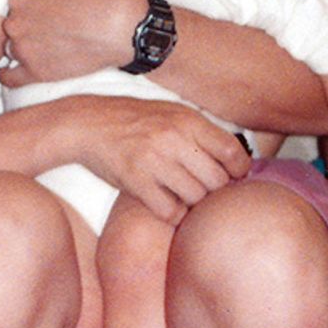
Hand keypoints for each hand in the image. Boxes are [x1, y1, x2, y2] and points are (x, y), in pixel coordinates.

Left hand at [0, 0, 144, 86]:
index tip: (50, 2)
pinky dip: (11, 74)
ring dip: (24, 44)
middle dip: (28, 21)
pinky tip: (16, 69)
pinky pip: (11, 77)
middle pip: (13, 22)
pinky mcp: (37, 73)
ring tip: (47, 41)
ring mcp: (26, 50)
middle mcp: (17, 23)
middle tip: (53, 21)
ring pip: (13, 46)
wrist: (125, 29)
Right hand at [65, 96, 252, 223]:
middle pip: (217, 180)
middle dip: (215, 190)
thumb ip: (201, 132)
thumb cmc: (135, 120)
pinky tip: (166, 204)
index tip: (234, 176)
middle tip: (205, 189)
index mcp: (187, 119)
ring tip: (183, 195)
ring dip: (193, 203)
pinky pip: (169, 211)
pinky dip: (172, 214)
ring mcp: (154, 160)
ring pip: (195, 197)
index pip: (231, 151)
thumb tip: (237, 159)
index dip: (239, 169)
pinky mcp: (135, 181)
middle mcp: (173, 138)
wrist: (89, 123)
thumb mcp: (172, 113)